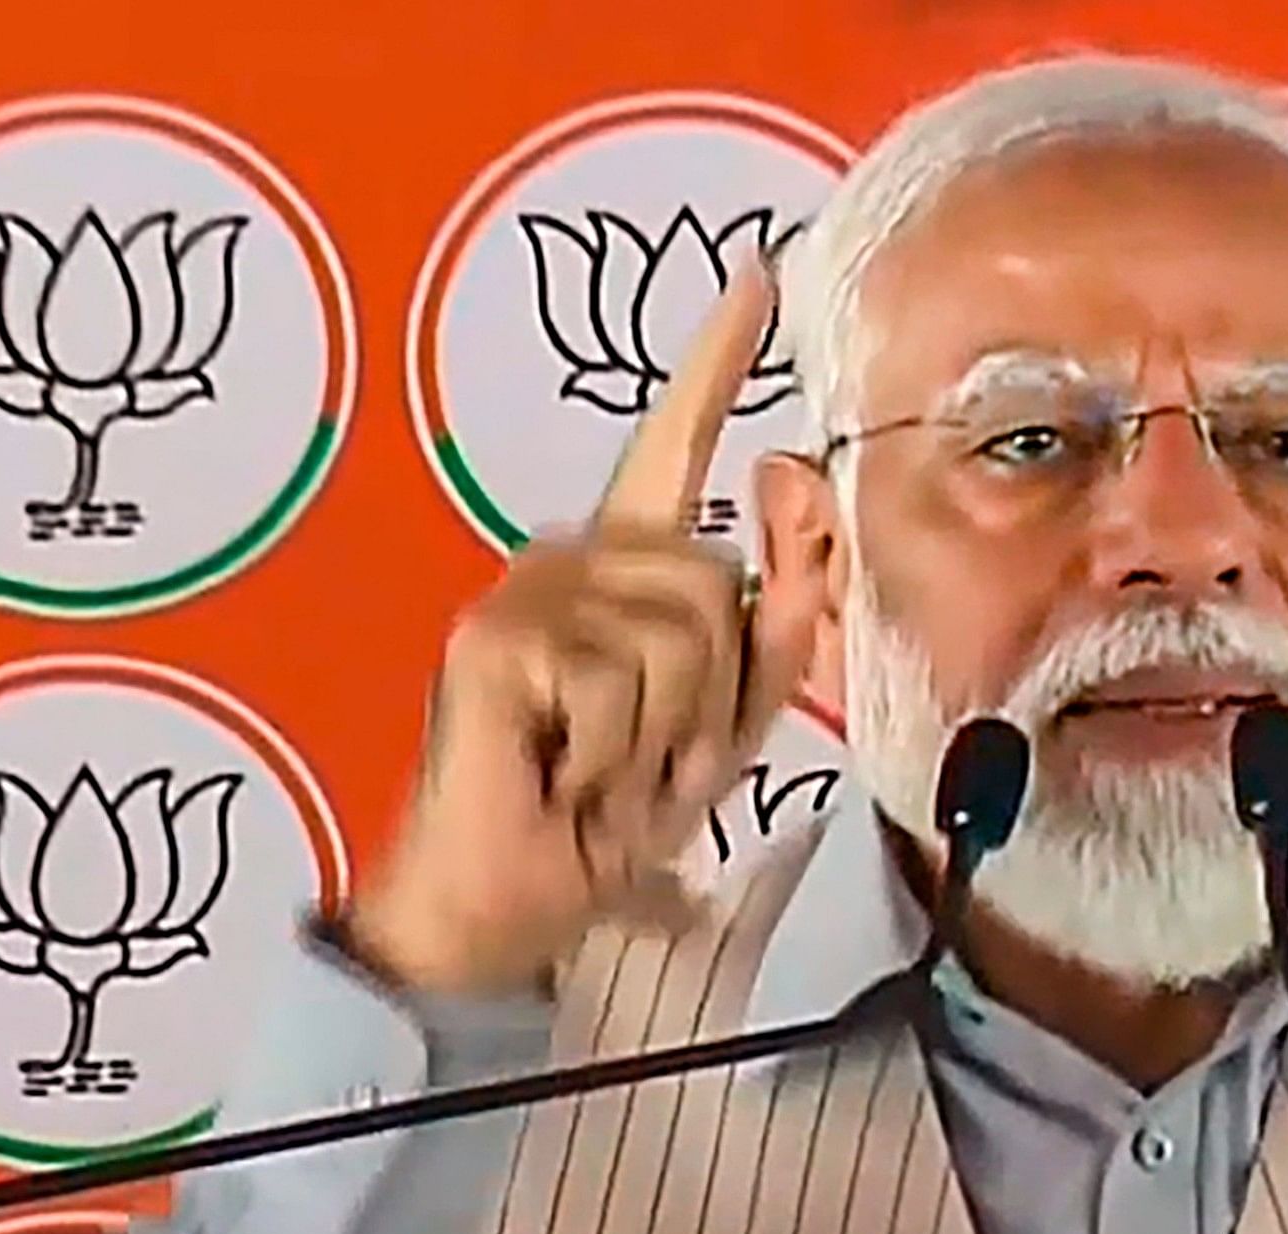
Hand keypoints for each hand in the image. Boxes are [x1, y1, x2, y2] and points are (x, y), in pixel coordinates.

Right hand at [346, 263, 822, 996]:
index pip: (673, 445)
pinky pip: (624, 684)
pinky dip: (616, 758)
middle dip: (712, 697)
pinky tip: (561, 775)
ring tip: (602, 772)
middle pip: (720, 581)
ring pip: (684, 634)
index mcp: (622, 569)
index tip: (760, 274)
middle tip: (643, 762)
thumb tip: (790, 477)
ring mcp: (525, 592)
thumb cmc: (604, 817)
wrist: (507, 907)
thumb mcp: (726, 721)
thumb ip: (778, 614)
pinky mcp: (497, 640)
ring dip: (666, 735)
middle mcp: (567, 558)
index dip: (716, 361)